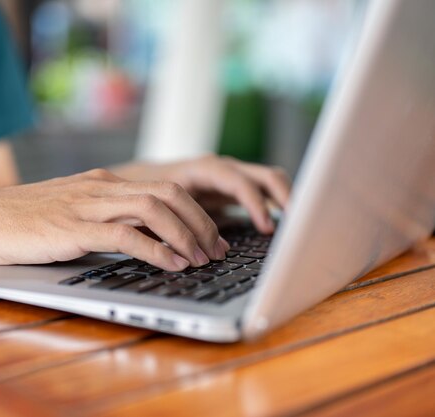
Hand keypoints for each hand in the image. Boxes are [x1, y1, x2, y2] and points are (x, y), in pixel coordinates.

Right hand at [0, 169, 229, 270]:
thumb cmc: (18, 220)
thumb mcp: (67, 211)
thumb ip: (100, 218)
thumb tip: (134, 238)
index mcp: (103, 182)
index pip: (164, 189)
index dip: (195, 213)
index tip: (210, 237)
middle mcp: (101, 187)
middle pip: (170, 195)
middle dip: (202, 223)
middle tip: (217, 250)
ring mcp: (87, 205)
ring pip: (156, 209)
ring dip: (186, 235)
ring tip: (201, 259)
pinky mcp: (73, 228)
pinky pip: (126, 234)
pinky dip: (156, 250)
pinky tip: (171, 265)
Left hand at [113, 154, 290, 233]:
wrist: (141, 182)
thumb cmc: (148, 195)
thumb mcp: (161, 209)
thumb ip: (183, 226)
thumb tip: (209, 251)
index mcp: (204, 169)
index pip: (239, 182)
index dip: (256, 204)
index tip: (267, 228)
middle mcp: (223, 170)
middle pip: (266, 175)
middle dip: (286, 198)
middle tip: (297, 226)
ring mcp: (232, 178)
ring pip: (270, 182)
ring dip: (286, 202)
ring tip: (297, 228)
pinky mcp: (235, 191)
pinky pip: (264, 194)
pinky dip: (276, 207)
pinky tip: (282, 227)